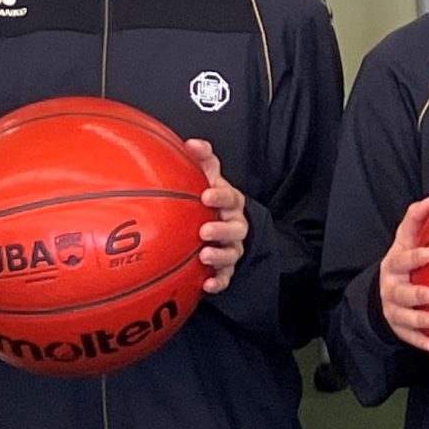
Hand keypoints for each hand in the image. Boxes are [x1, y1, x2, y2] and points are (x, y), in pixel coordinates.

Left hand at [186, 140, 247, 293]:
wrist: (220, 225)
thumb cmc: (210, 200)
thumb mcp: (208, 178)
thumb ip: (202, 161)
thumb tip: (191, 142)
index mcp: (230, 203)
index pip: (231, 197)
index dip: (220, 196)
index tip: (205, 195)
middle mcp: (234, 225)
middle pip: (236, 228)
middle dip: (222, 229)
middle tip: (204, 230)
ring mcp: (231, 247)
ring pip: (232, 253)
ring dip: (220, 256)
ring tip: (204, 256)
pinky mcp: (225, 268)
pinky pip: (226, 276)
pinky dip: (218, 281)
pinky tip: (206, 285)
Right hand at [378, 197, 428, 352]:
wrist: (387, 289)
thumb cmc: (404, 261)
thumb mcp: (406, 240)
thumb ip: (416, 220)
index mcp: (394, 264)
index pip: (401, 259)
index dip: (413, 257)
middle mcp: (390, 288)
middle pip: (399, 293)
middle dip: (415, 294)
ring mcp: (392, 309)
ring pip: (402, 316)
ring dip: (418, 320)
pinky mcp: (397, 327)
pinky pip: (406, 336)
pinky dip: (418, 340)